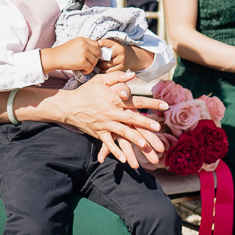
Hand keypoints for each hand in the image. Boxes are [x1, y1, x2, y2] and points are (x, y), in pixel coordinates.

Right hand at [41, 36, 103, 74]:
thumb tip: (96, 52)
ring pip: (95, 61)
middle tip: (88, 63)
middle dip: (95, 59)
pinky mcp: (82, 61)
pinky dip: (87, 71)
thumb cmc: (63, 52)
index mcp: (82, 39)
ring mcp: (83, 52)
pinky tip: (82, 70)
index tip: (91, 57)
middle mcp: (84, 44)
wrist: (54, 58)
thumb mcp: (75, 44)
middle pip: (98, 52)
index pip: (97, 45)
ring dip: (91, 65)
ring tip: (84, 67)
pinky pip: (90, 67)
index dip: (96, 52)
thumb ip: (85, 45)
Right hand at [49, 70, 166, 166]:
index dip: (151, 103)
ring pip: (122, 132)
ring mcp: (104, 123)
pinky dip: (114, 151)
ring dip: (133, 139)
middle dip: (145, 123)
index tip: (165, 106)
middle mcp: (111, 112)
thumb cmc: (87, 91)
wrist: (69, 105)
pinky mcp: (98, 132)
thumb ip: (118, 78)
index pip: (136, 101)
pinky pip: (107, 143)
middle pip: (131, 118)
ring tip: (144, 145)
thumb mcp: (101, 80)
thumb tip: (133, 75)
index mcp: (114, 99)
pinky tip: (122, 159)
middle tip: (158, 128)